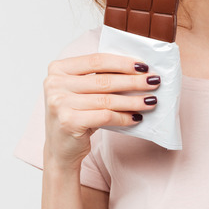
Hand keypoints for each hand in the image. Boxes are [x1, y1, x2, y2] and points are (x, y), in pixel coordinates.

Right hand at [42, 53, 160, 170]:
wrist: (60, 149)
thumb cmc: (74, 115)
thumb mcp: (80, 91)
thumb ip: (98, 77)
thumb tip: (136, 70)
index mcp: (58, 69)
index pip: (96, 60)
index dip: (122, 62)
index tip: (143, 66)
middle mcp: (55, 84)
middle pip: (104, 79)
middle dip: (133, 81)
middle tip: (153, 82)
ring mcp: (60, 103)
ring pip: (107, 99)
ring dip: (133, 101)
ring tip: (151, 101)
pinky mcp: (69, 122)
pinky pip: (105, 116)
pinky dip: (124, 117)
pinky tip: (136, 118)